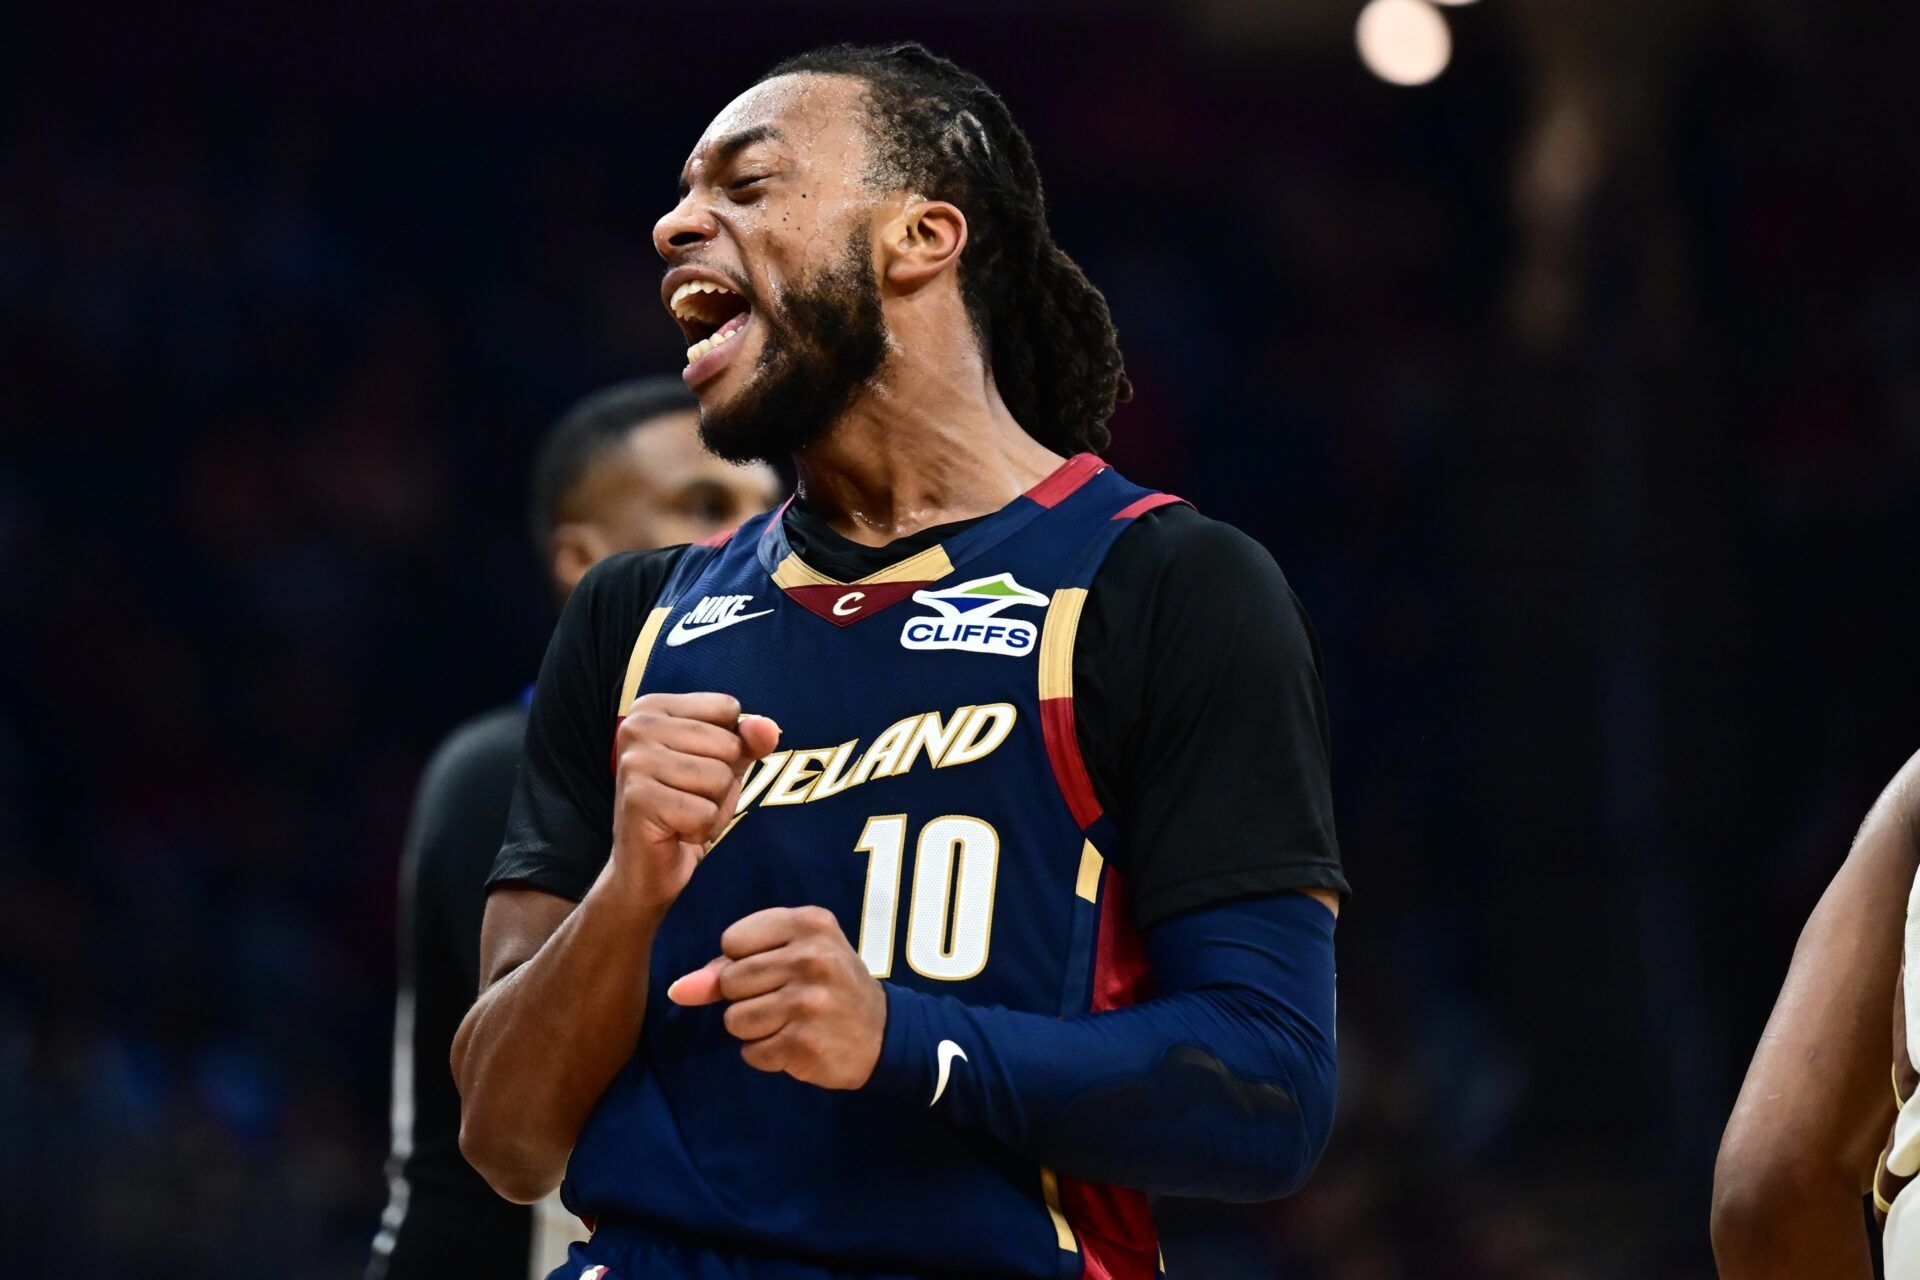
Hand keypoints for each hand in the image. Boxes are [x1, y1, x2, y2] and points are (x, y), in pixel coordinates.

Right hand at [611, 693, 779, 919]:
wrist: (647, 866)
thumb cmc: (686, 805)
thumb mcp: (725, 763)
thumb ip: (750, 738)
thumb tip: (768, 729)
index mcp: (652, 707)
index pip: (727, 708)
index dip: (729, 745)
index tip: (696, 767)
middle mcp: (635, 726)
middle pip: (727, 744)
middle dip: (722, 781)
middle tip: (689, 798)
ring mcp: (634, 762)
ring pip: (719, 778)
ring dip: (712, 806)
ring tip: (683, 814)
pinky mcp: (638, 800)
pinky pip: (705, 812)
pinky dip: (701, 829)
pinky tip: (676, 831)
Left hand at [667, 906, 886, 1089]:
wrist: (883, 1033)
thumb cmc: (827, 985)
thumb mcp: (790, 956)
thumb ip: (728, 965)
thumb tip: (678, 989)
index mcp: (810, 922)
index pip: (731, 940)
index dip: (742, 961)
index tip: (775, 967)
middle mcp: (812, 957)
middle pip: (730, 981)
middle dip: (746, 998)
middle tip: (785, 998)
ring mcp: (809, 1001)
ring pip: (735, 1020)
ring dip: (754, 1029)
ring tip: (789, 1022)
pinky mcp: (804, 1042)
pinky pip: (752, 1052)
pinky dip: (767, 1054)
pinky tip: (796, 1043)